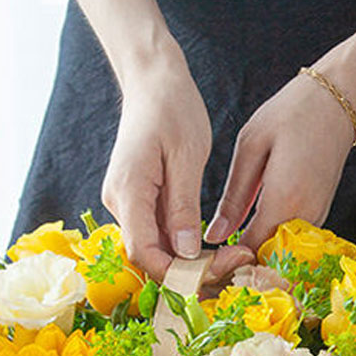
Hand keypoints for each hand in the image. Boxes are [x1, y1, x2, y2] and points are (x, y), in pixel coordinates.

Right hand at [101, 56, 253, 281]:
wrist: (152, 81)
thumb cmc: (171, 108)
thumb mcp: (186, 156)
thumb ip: (183, 208)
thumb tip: (187, 253)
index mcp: (128, 191)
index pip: (144, 253)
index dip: (177, 273)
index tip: (217, 270)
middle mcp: (121, 203)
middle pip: (150, 258)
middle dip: (190, 272)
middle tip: (235, 264)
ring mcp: (127, 205)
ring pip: (156, 251)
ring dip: (191, 262)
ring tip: (231, 257)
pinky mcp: (138, 203)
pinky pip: (159, 236)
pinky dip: (185, 247)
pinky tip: (214, 247)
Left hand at [202, 72, 355, 257]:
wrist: (338, 100)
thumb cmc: (291, 113)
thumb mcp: (250, 147)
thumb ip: (234, 198)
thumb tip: (215, 236)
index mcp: (283, 199)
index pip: (250, 250)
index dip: (227, 259)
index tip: (208, 256)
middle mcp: (304, 216)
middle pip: (267, 258)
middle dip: (241, 262)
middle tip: (217, 254)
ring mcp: (317, 218)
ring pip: (282, 252)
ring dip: (258, 253)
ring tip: (232, 243)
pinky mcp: (321, 214)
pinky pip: (292, 240)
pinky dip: (273, 240)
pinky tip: (255, 229)